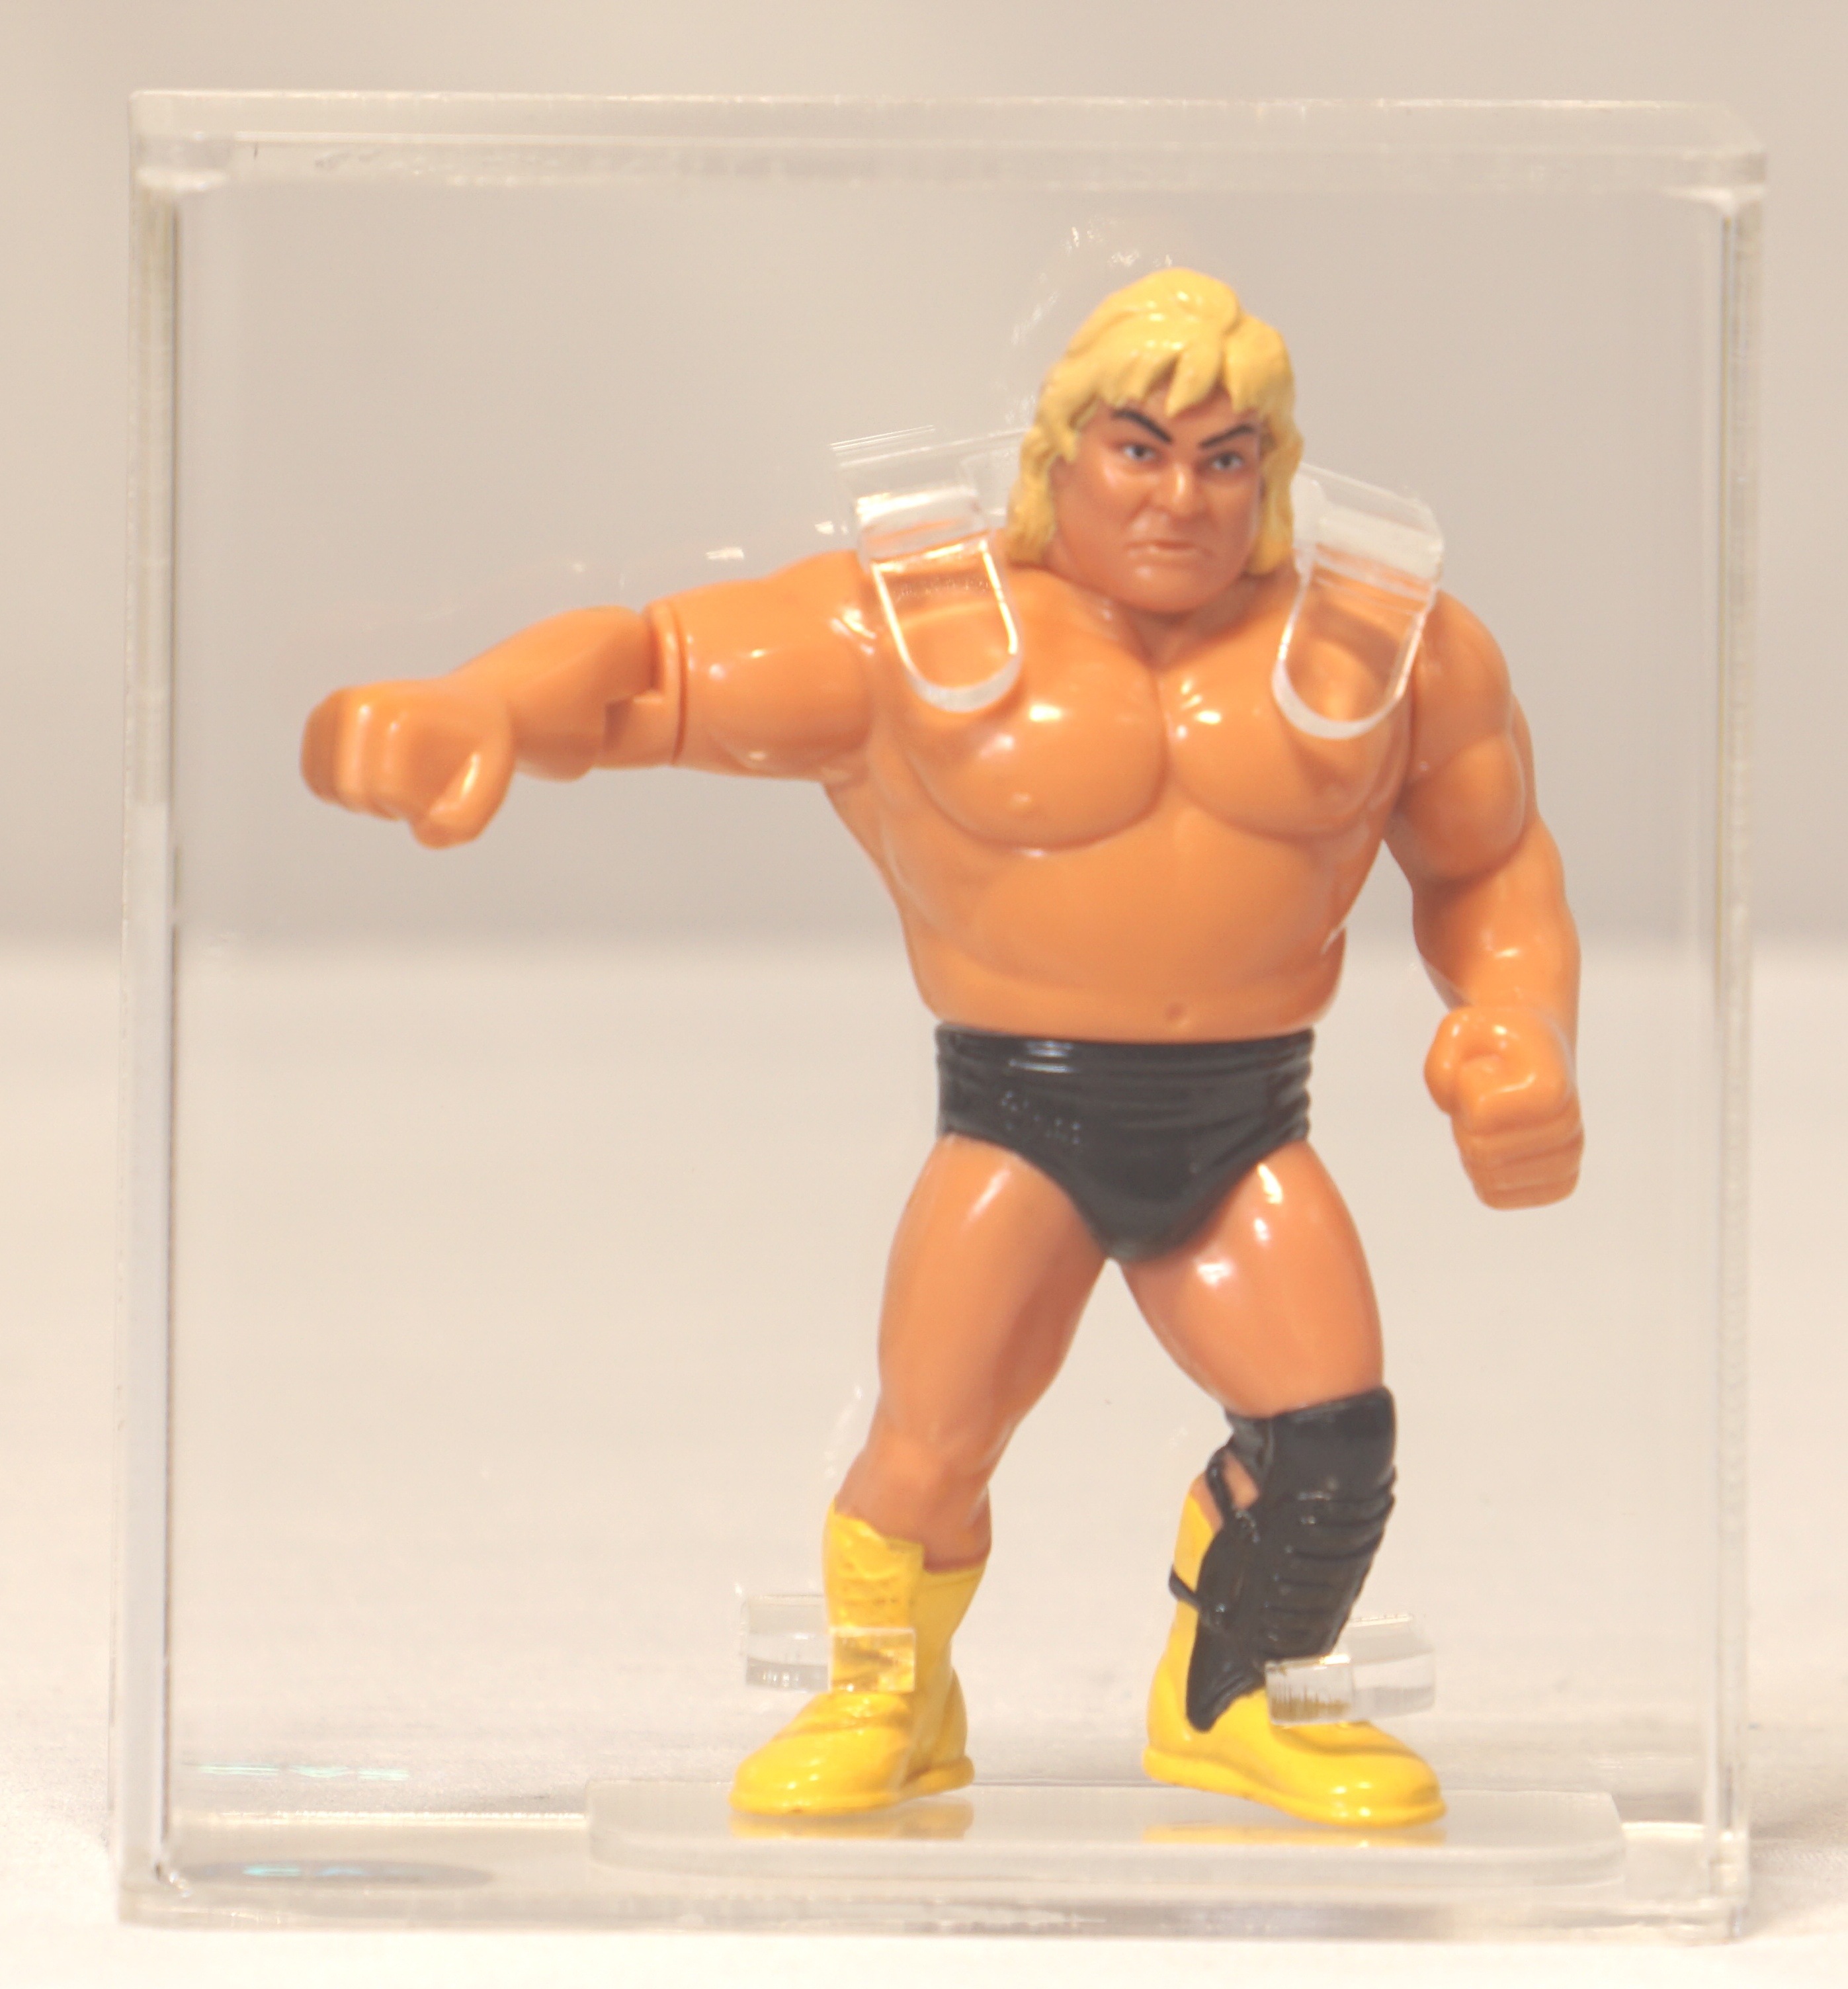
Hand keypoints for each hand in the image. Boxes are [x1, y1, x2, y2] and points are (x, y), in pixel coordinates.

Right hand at [301, 677, 515, 847]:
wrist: (473, 706)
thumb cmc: (481, 750)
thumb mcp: (492, 785)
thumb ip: (463, 823)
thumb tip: (420, 833)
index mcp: (396, 712)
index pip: (387, 791)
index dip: (417, 808)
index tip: (444, 787)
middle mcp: (357, 702)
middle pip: (353, 793)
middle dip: (390, 807)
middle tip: (425, 786)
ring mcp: (333, 707)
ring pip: (329, 790)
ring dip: (370, 802)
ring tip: (404, 777)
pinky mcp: (321, 720)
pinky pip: (316, 782)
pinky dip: (347, 794)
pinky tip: (379, 776)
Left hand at [1423, 1005, 1582, 1209]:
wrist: (1540, 1052)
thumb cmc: (1495, 1042)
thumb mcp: (1459, 1031)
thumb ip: (1441, 1065)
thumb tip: (1454, 1109)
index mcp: (1551, 1087)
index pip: (1479, 1113)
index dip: (1466, 1088)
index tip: (1488, 1069)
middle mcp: (1570, 1127)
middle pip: (1479, 1151)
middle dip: (1466, 1123)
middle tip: (1486, 1097)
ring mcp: (1569, 1159)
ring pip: (1486, 1180)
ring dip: (1474, 1148)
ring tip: (1495, 1119)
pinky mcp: (1560, 1183)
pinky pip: (1495, 1197)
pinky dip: (1482, 1174)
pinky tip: (1499, 1145)